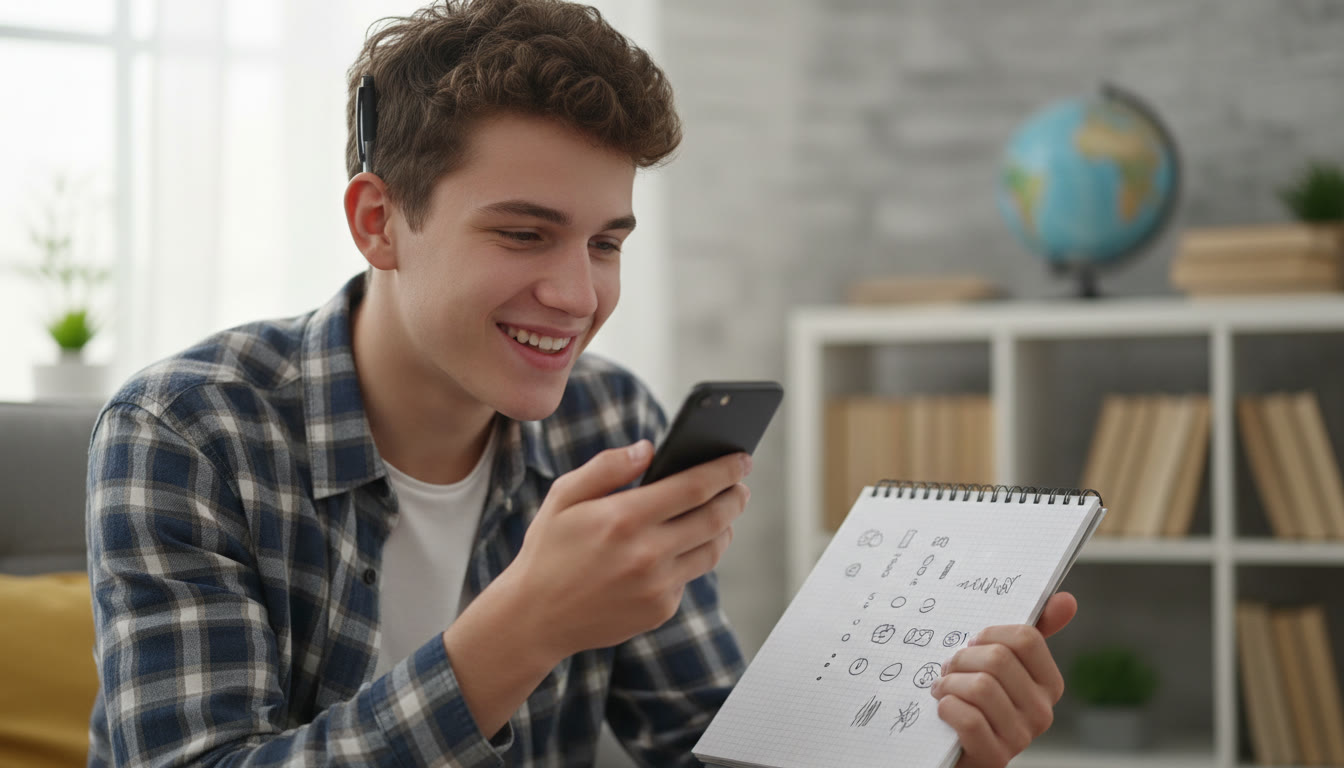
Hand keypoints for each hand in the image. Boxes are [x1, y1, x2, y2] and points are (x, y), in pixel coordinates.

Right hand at [501, 440, 750, 661]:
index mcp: (623, 518)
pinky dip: (692, 557)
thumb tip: (650, 448)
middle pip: (715, 518)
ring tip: (721, 512)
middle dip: (735, 496)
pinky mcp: (660, 610)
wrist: (535, 618)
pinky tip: (682, 546)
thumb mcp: (564, 497)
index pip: (694, 486)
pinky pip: (690, 576)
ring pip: (712, 550)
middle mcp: (646, 554)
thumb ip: (607, 467)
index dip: (725, 469)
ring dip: (724, 527)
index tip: (741, 458)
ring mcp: (657, 586)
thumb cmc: (549, 550)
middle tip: (740, 485)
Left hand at [934, 591, 1077, 767]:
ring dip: (949, 683)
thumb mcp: (1002, 666)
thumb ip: (1029, 636)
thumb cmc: (978, 700)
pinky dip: (947, 707)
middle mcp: (1042, 711)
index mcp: (1049, 684)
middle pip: (998, 659)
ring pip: (981, 687)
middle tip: (950, 668)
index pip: (1027, 638)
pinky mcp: (994, 756)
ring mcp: (1020, 737)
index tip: (973, 643)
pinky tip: (944, 708)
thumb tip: (1066, 599)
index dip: (990, 634)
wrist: (958, 749)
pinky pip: (969, 719)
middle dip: (962, 659)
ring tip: (944, 688)